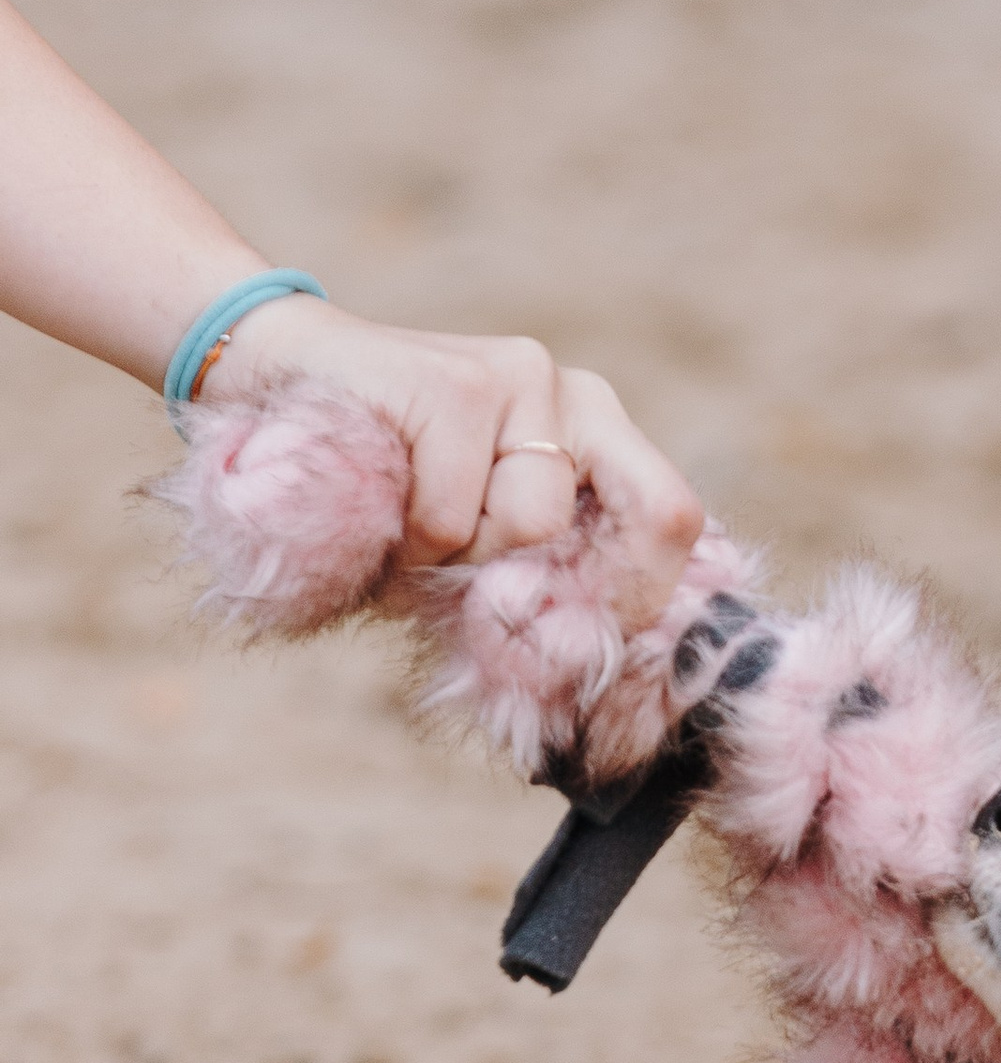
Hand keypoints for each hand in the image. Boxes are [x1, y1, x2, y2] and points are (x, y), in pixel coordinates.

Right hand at [216, 296, 703, 630]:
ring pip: (532, 528)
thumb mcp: (469, 540)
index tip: (581, 642)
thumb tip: (584, 685)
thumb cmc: (375, 486)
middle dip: (550, 587)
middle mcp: (576, 394)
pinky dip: (410, 542)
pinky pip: (454, 517)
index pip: (674, 517)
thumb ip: (532, 580)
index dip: (642, 597)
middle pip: (626, 528)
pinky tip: (378, 503)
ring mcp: (522, 377)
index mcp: (596, 431)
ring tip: (413, 529)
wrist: (263, 378)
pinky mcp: (455, 381)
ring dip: (459, 561)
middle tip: (481, 591)